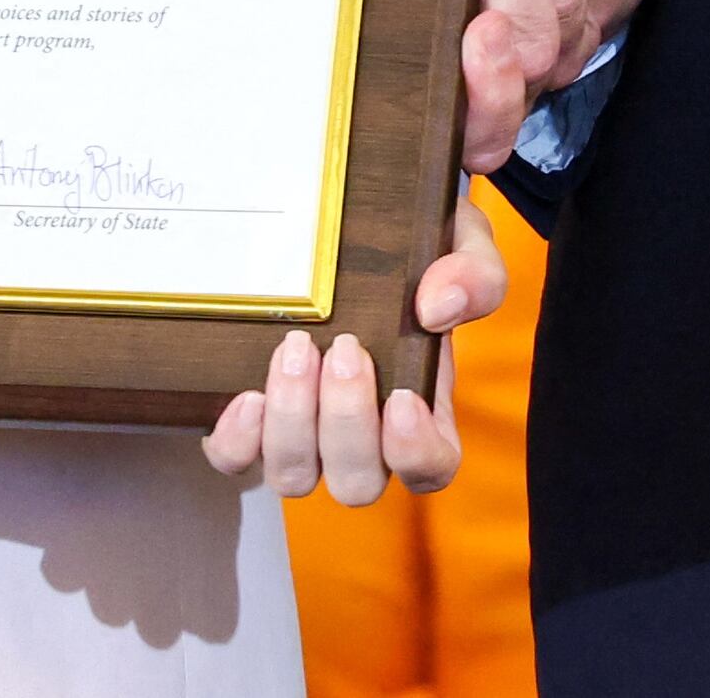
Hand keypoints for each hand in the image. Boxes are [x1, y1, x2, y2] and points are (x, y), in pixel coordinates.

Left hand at [198, 188, 508, 503]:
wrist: (346, 226)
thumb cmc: (412, 250)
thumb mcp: (461, 244)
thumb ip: (473, 274)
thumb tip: (438, 308)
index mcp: (421, 412)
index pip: (430, 468)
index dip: (415, 452)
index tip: (403, 398)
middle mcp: (362, 438)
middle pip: (356, 482)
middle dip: (347, 420)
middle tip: (345, 348)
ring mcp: (303, 436)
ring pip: (294, 477)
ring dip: (294, 420)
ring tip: (296, 348)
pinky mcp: (252, 422)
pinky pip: (236, 458)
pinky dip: (239, 439)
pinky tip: (246, 394)